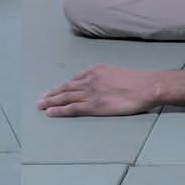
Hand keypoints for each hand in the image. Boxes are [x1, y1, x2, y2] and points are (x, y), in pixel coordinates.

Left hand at [38, 66, 161, 117]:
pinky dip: (59, 110)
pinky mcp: (94, 106)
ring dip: (51, 101)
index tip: (54, 91)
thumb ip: (103, 78)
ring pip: (65, 97)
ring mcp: (91, 93)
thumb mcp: (115, 73)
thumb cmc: (135, 81)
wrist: (145, 86)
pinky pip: (72, 108)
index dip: (62, 87)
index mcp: (96, 71)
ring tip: (40, 106)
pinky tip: (50, 113)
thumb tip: (98, 85)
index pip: (74, 80)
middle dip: (52, 94)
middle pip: (66, 88)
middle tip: (40, 99)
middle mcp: (90, 80)